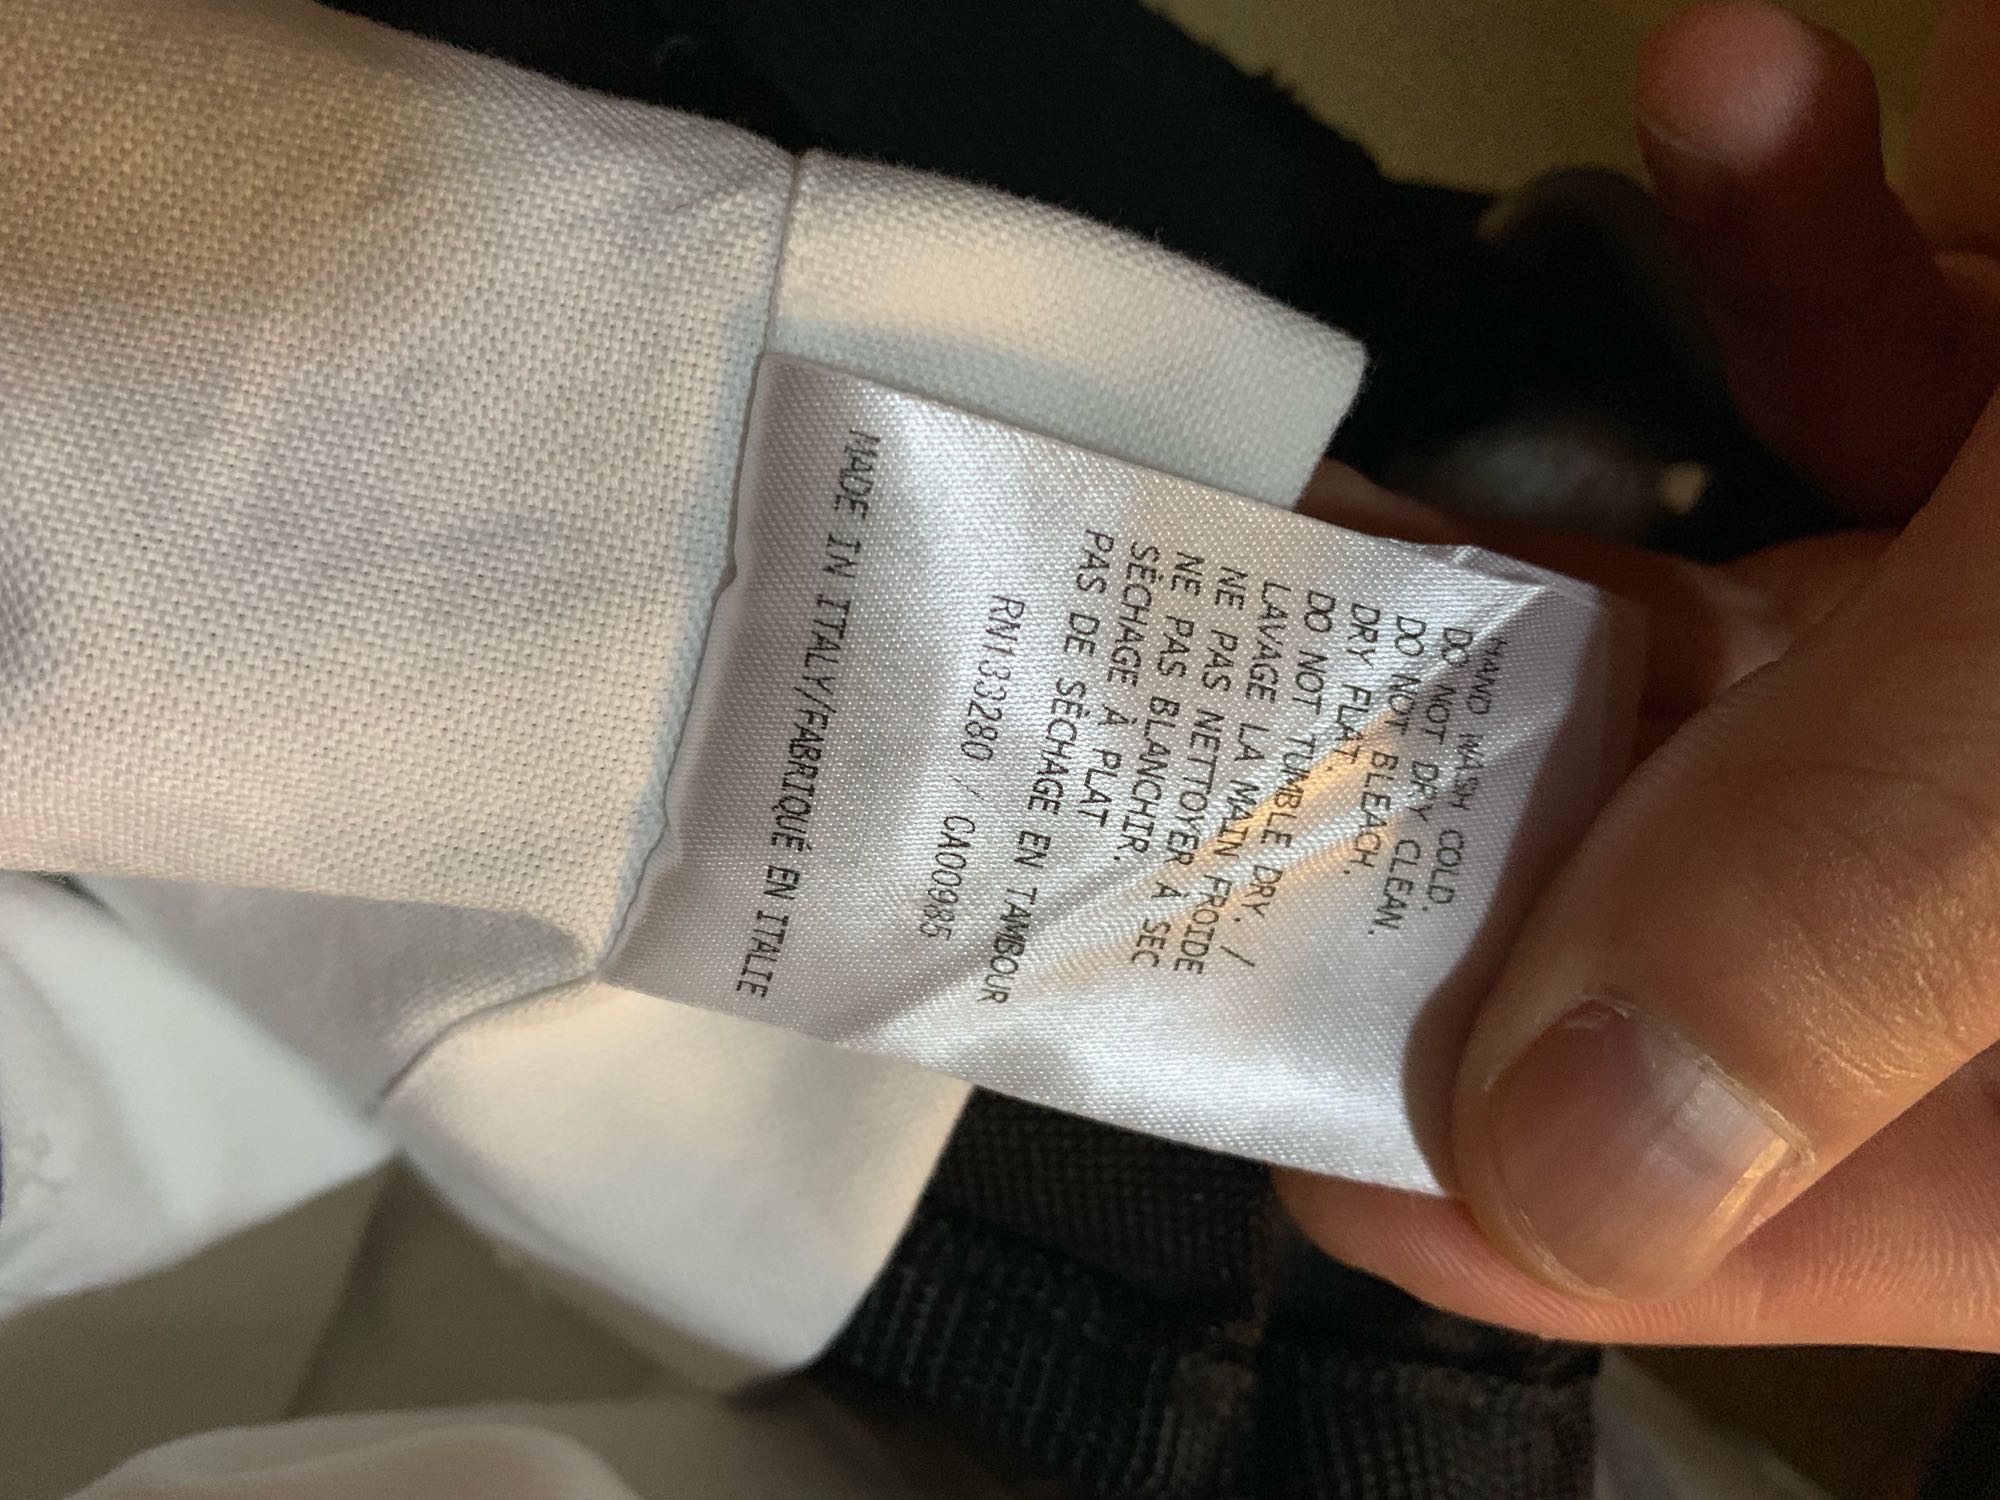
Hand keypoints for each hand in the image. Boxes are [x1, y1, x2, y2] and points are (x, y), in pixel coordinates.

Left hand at [1280, 1, 1999, 1348]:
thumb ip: (1883, 897)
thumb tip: (1581, 1164)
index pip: (1918, 1214)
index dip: (1619, 1198)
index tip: (1332, 1140)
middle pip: (1820, 910)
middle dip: (1548, 816)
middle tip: (1278, 760)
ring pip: (1843, 647)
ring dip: (1614, 537)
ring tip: (1410, 491)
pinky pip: (1962, 381)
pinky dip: (1830, 259)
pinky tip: (1754, 93)